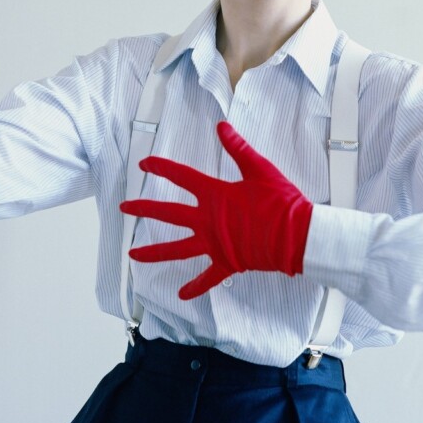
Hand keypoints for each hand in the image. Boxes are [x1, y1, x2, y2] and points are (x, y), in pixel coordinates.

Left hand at [120, 121, 312, 299]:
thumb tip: (222, 127)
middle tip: (125, 208)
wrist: (297, 235)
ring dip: (154, 252)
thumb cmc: (281, 201)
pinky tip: (181, 295)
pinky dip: (195, 287)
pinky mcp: (227, 263)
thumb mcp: (260, 169)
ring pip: (177, 249)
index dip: (161, 168)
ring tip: (133, 256)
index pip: (180, 177)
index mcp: (215, 194)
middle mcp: (208, 220)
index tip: (145, 163)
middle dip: (144, 209)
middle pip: (168, 213)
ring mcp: (215, 244)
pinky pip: (207, 278)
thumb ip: (238, 148)